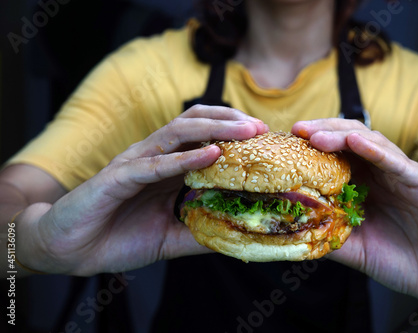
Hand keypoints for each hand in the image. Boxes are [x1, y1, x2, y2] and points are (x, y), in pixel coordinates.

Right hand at [17, 105, 268, 275]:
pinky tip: (211, 154)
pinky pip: (155, 164)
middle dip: (231, 121)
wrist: (70, 249)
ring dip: (215, 129)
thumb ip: (200, 233)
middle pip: (196, 124)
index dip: (236, 135)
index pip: (205, 139)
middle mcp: (155, 158)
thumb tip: (236, 236)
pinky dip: (185, 158)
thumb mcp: (170, 237)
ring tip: (247, 131)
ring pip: (178, 133)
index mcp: (168, 169)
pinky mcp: (118, 177)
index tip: (266, 142)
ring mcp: (136, 163)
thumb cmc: (117, 238)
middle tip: (262, 128)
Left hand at [292, 119, 417, 309]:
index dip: (311, 146)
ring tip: (316, 136)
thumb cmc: (399, 260)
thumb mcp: (353, 248)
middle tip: (298, 130)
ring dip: (342, 136)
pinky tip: (355, 142)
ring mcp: (404, 175)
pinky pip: (398, 163)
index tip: (286, 143)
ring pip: (372, 143)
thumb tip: (289, 230)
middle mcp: (383, 173)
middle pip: (350, 139)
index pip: (336, 154)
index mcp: (365, 184)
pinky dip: (376, 151)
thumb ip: (326, 234)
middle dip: (322, 131)